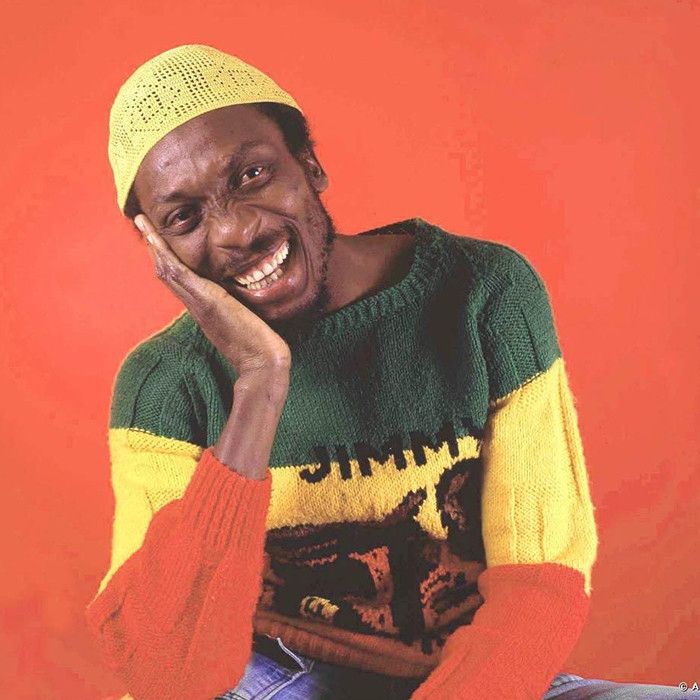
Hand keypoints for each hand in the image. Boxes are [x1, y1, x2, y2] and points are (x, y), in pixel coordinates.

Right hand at [134, 214, 291, 376]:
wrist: (262, 365)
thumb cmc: (262, 348)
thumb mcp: (250, 323)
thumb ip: (244, 310)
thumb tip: (252, 301)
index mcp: (205, 309)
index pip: (181, 280)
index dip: (168, 259)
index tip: (160, 240)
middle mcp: (196, 306)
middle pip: (167, 272)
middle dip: (154, 246)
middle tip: (143, 223)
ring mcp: (199, 303)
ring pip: (167, 270)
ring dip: (153, 244)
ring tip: (143, 221)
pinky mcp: (207, 300)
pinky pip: (179, 274)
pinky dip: (164, 255)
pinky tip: (155, 239)